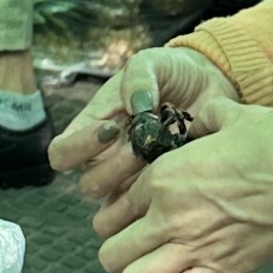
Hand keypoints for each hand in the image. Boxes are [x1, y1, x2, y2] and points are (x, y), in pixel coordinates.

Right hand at [50, 47, 240, 206]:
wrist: (210, 87)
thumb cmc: (173, 74)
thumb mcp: (154, 62)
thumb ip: (139, 76)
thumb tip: (135, 105)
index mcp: (92, 128)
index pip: (62, 153)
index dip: (78, 147)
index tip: (110, 128)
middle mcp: (106, 158)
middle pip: (89, 183)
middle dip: (114, 166)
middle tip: (141, 146)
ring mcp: (132, 179)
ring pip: (115, 203)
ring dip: (135, 183)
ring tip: (160, 156)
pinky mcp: (157, 191)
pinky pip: (146, 209)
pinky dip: (157, 197)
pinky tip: (176, 173)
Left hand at [93, 107, 272, 272]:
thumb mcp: (230, 116)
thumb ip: (200, 120)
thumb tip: (192, 122)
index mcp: (164, 177)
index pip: (113, 204)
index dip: (119, 207)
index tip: (134, 208)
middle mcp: (170, 216)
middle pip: (110, 250)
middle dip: (117, 246)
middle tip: (136, 240)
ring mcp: (195, 249)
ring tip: (155, 263)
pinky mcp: (223, 272)